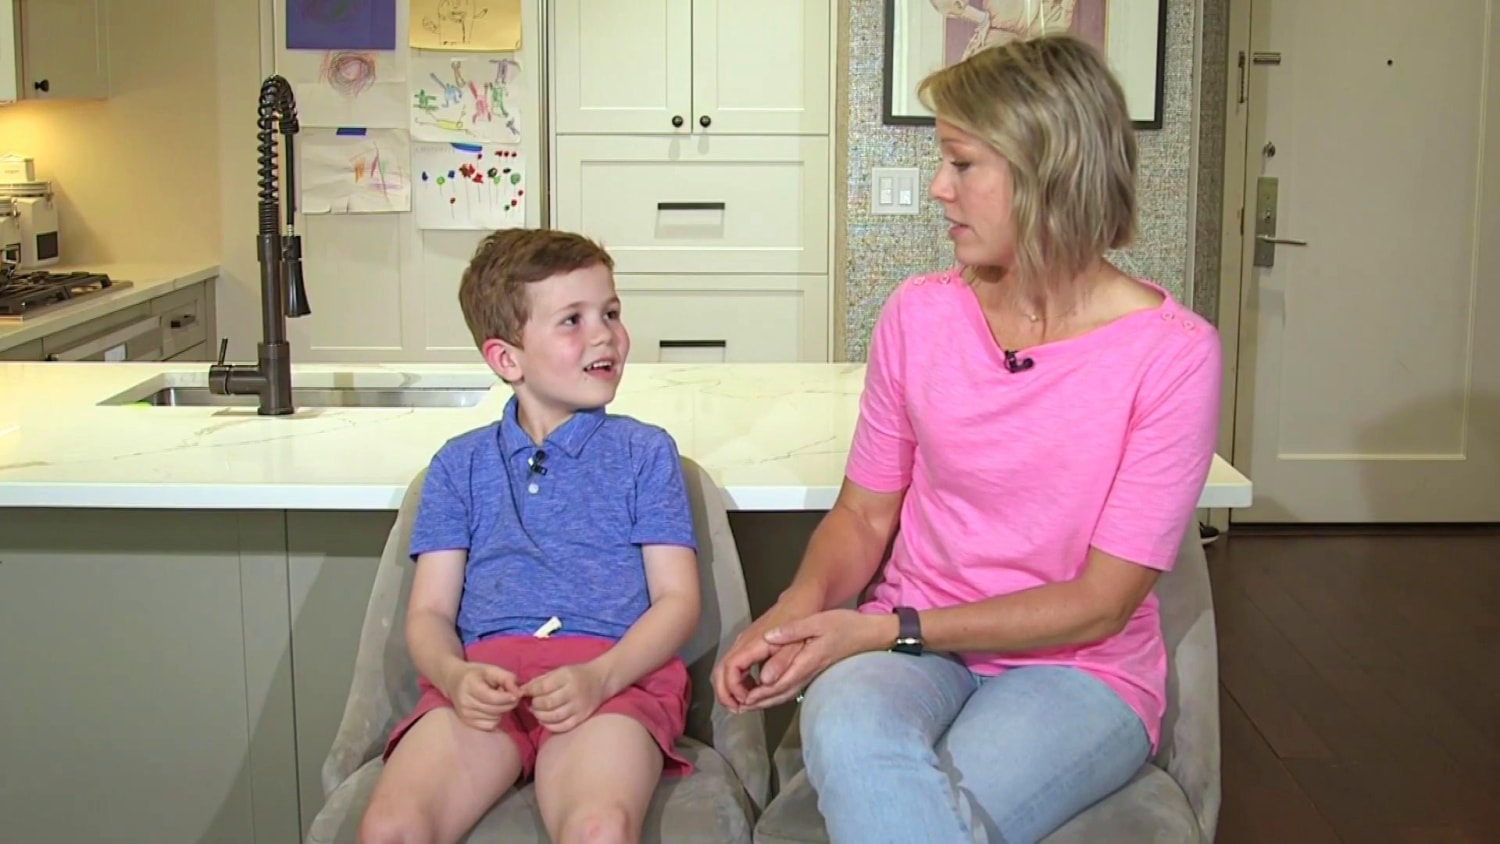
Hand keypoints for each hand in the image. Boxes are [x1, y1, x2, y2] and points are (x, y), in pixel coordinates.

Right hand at [441, 662, 521, 731]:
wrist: (453, 680)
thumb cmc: (475, 674)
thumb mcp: (491, 669)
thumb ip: (507, 678)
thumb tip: (519, 693)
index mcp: (470, 686)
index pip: (492, 698)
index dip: (507, 698)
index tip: (517, 694)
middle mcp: (465, 702)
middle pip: (495, 709)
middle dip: (508, 703)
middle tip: (510, 695)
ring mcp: (465, 715)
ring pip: (495, 718)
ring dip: (502, 710)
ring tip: (498, 700)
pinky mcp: (467, 722)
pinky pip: (490, 725)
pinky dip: (495, 718)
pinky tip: (493, 708)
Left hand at [522, 662, 607, 732]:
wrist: (600, 680)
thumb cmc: (576, 674)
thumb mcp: (559, 671)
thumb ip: (540, 680)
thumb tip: (522, 690)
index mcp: (566, 677)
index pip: (543, 686)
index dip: (530, 691)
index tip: (523, 692)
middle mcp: (573, 692)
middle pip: (548, 703)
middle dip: (535, 705)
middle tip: (532, 704)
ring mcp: (579, 706)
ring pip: (554, 716)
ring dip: (541, 716)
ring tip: (537, 712)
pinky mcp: (582, 717)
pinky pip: (563, 726)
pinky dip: (550, 726)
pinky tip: (546, 721)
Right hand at [712, 596, 819, 711]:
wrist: (800, 600)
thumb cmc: (801, 619)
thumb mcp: (796, 644)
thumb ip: (781, 663)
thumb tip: (765, 681)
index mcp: (753, 643)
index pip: (730, 669)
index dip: (733, 688)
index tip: (745, 701)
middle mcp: (743, 642)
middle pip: (720, 670)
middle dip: (724, 693)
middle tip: (736, 709)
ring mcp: (744, 642)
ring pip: (724, 668)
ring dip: (728, 688)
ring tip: (741, 704)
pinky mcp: (748, 644)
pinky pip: (733, 665)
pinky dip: (735, 681)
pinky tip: (749, 690)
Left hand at [741, 609, 894, 708]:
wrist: (869, 636)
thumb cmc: (845, 626)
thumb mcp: (818, 621)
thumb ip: (793, 631)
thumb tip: (769, 638)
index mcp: (806, 662)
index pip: (778, 683)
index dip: (759, 692)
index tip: (741, 697)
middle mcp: (807, 673)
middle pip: (779, 694)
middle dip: (757, 702)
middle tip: (736, 706)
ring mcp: (811, 675)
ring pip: (784, 694)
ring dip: (765, 701)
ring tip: (745, 704)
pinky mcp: (813, 673)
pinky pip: (791, 689)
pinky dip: (776, 694)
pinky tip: (767, 692)